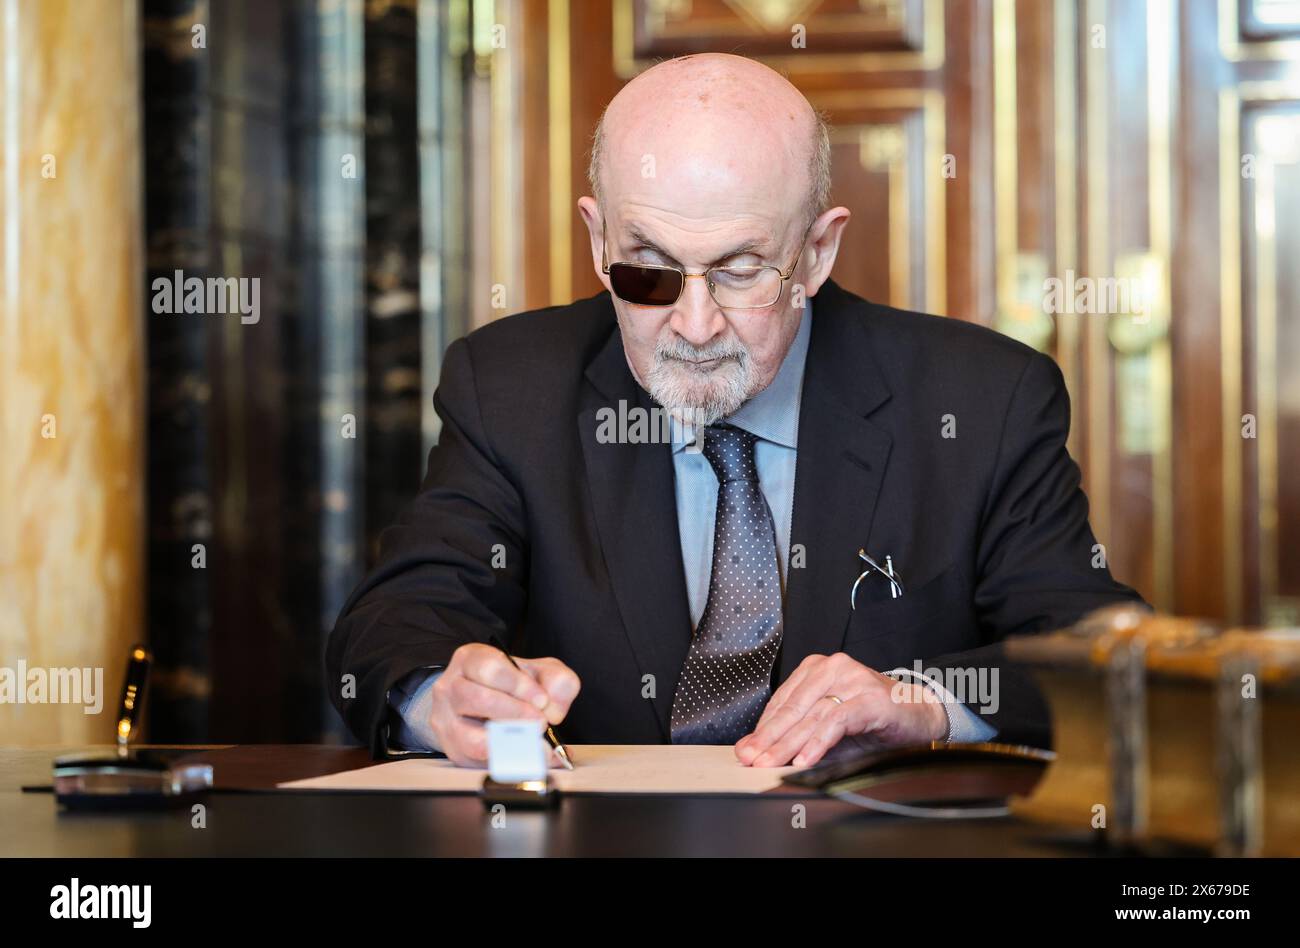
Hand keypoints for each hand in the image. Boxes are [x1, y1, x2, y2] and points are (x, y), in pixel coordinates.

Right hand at [427, 643, 580, 766]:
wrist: (482, 702)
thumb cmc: (511, 684)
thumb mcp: (538, 671)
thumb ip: (556, 680)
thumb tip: (553, 709)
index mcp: (470, 659)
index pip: (489, 668)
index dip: (518, 685)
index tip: (542, 700)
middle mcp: (451, 688)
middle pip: (478, 699)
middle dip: (516, 714)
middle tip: (541, 722)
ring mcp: (447, 722)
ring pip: (473, 738)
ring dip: (511, 744)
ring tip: (536, 742)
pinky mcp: (454, 751)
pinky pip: (479, 763)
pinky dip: (508, 762)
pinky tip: (529, 757)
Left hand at [734, 653, 947, 767]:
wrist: (920, 715)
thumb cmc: (873, 720)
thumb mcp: (829, 727)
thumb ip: (799, 735)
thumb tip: (761, 751)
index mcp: (817, 669)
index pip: (782, 701)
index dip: (763, 727)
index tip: (746, 749)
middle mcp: (832, 668)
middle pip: (793, 708)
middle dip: (769, 738)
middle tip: (750, 759)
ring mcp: (852, 680)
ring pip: (811, 715)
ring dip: (788, 744)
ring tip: (771, 763)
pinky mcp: (870, 699)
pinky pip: (837, 721)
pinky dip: (818, 742)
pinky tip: (804, 759)